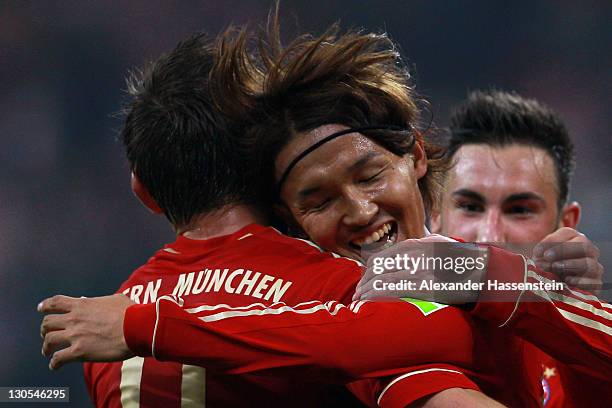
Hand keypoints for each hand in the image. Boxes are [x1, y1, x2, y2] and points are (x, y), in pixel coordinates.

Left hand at [39, 294, 135, 369]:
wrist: (136, 328)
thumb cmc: (131, 312)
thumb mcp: (116, 299)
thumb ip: (103, 301)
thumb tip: (101, 302)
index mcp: (82, 305)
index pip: (56, 302)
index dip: (45, 305)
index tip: (40, 309)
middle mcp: (74, 319)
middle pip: (48, 323)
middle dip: (44, 329)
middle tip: (47, 334)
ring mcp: (75, 335)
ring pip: (49, 340)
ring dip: (46, 346)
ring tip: (48, 352)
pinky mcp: (79, 352)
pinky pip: (58, 359)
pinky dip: (54, 363)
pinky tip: (55, 366)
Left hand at [353, 234, 487, 304]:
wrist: (485, 274)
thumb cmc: (464, 264)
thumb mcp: (442, 248)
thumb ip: (424, 247)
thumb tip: (407, 252)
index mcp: (419, 245)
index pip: (385, 256)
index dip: (371, 270)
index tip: (365, 280)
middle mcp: (416, 254)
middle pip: (381, 268)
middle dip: (366, 281)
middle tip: (358, 293)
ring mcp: (420, 268)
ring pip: (384, 278)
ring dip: (369, 290)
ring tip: (361, 300)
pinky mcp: (425, 285)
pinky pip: (395, 289)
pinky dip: (379, 295)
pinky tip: (372, 302)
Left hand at [532, 227, 602, 293]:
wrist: (553, 288)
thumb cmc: (545, 267)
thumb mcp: (540, 258)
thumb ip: (540, 255)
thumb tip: (539, 256)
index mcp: (573, 239)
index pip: (567, 233)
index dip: (552, 240)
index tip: (537, 252)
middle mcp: (588, 251)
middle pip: (583, 244)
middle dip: (563, 250)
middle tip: (547, 257)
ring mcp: (594, 267)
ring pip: (589, 263)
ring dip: (570, 264)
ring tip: (554, 267)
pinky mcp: (596, 283)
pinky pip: (594, 281)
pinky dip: (580, 281)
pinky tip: (567, 281)